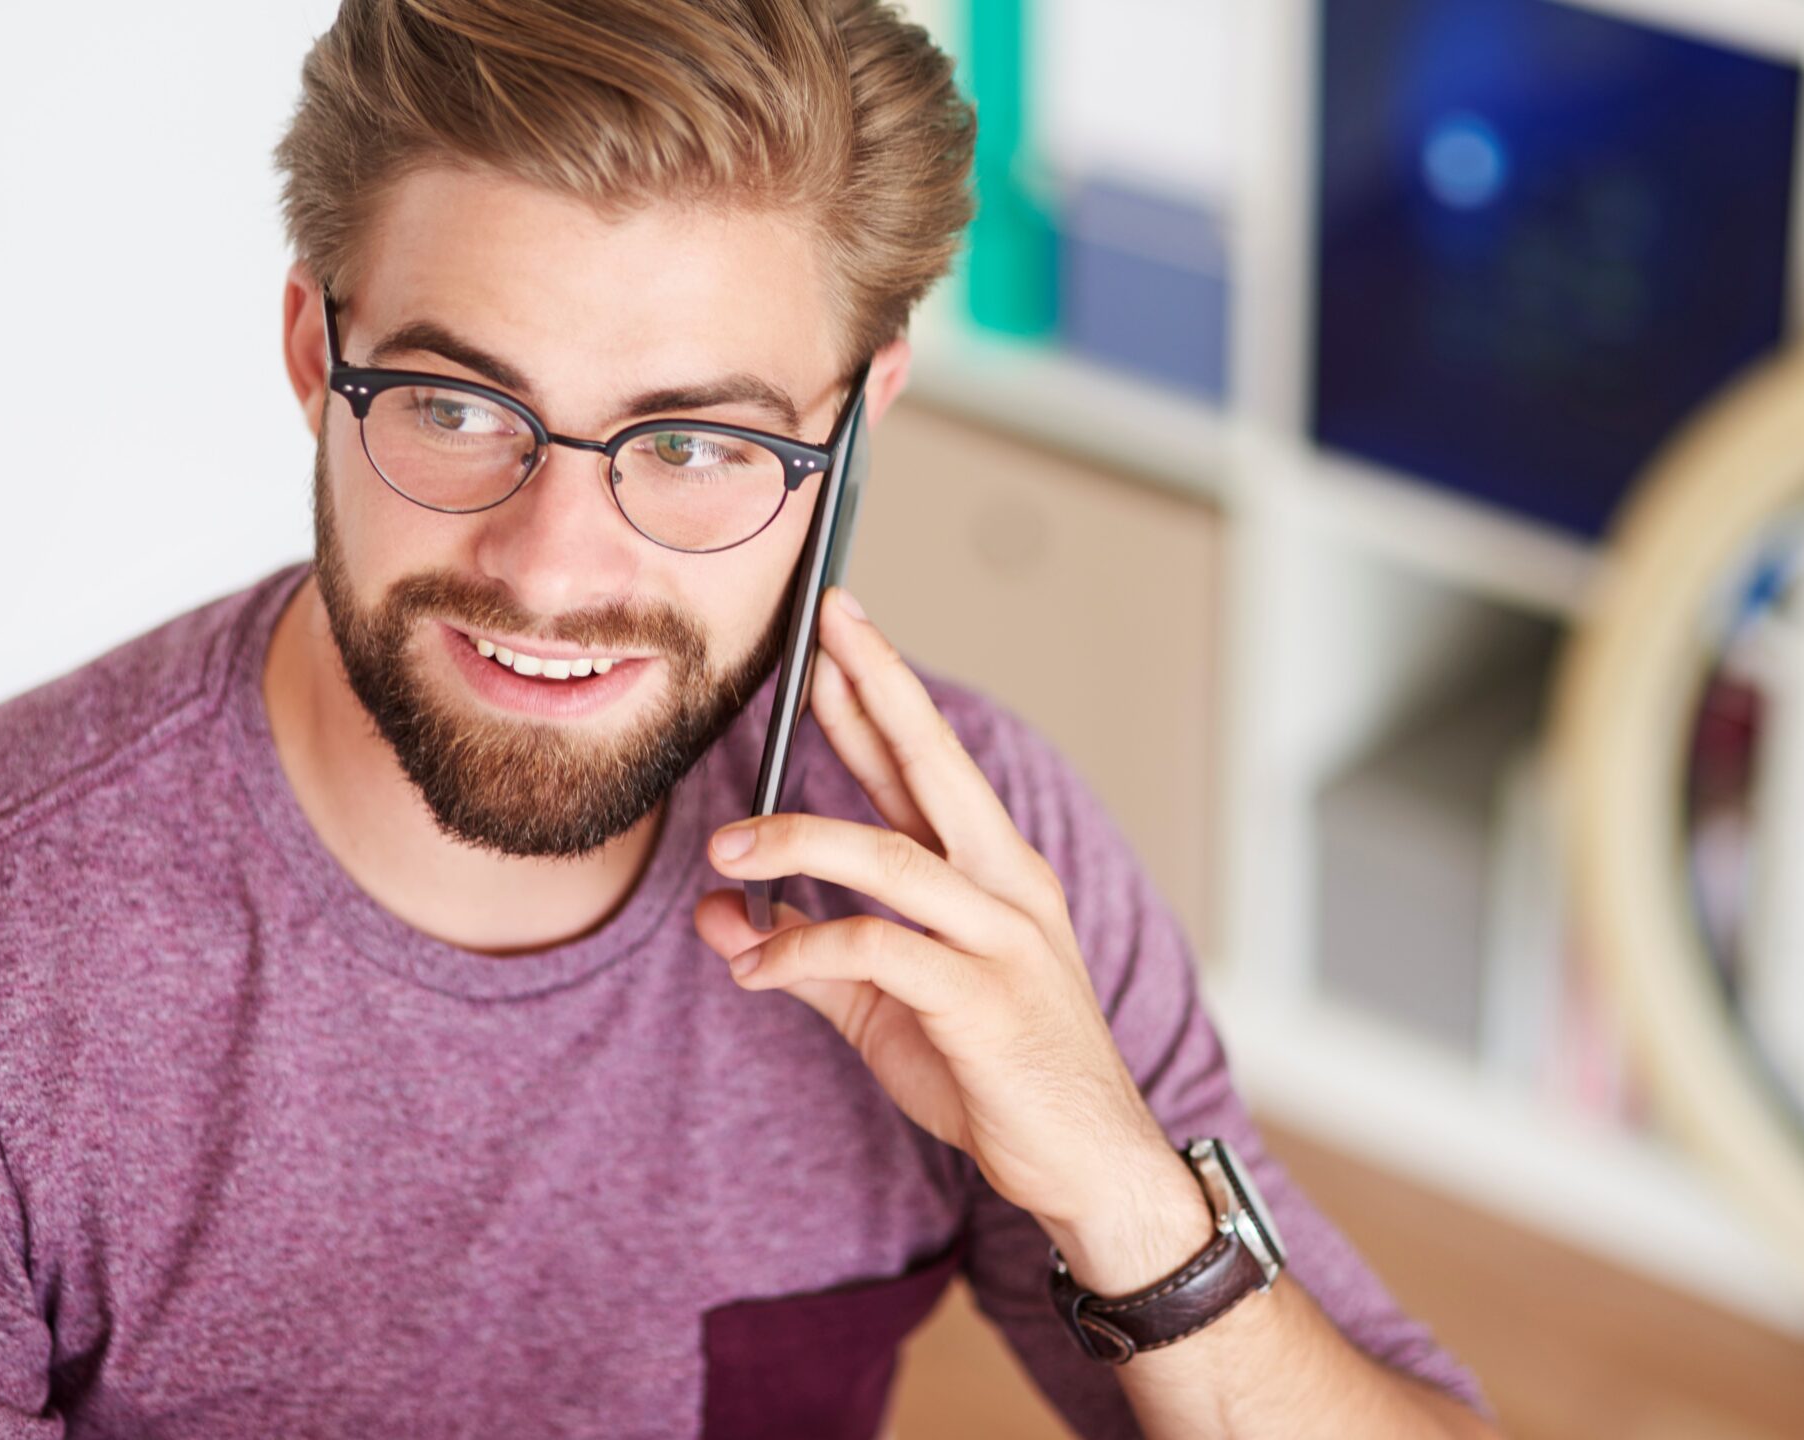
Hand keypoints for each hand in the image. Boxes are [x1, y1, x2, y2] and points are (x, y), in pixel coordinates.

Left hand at [691, 587, 1191, 1261]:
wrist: (1084, 1162)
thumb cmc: (995, 1074)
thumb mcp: (887, 1007)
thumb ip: (808, 957)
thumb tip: (719, 916)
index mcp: (994, 872)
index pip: (930, 762)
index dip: (882, 693)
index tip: (836, 633)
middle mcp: (1007, 887)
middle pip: (935, 765)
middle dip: (875, 691)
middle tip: (821, 633)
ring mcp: (1002, 939)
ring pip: (888, 856)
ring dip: (795, 843)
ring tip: (726, 849)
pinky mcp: (984, 1000)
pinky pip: (876, 950)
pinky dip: (800, 949)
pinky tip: (755, 963)